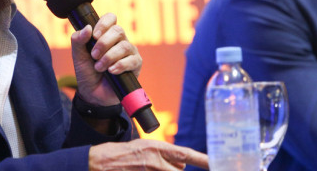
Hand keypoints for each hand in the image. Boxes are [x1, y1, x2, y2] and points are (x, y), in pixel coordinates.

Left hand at [71, 13, 141, 105]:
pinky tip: (111, 71)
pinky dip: (119, 65)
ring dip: (109, 57)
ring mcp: (129, 52)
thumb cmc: (87, 72)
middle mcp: (120, 40)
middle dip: (103, 43)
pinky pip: (132, 60)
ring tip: (99, 67)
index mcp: (106, 34)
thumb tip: (87, 28)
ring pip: (124, 46)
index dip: (104, 24)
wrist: (93, 94)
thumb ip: (78, 40)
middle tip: (94, 55)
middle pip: (118, 30)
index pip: (111, 18)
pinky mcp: (136, 64)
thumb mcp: (78, 56)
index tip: (94, 36)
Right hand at [89, 139, 209, 170]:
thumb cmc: (120, 154)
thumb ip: (163, 155)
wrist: (99, 162)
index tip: (217, 164)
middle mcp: (155, 159)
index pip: (187, 155)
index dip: (204, 160)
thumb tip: (181, 164)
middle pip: (179, 170)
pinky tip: (142, 169)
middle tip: (158, 166)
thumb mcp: (144, 147)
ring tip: (146, 167)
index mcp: (157, 147)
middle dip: (174, 170)